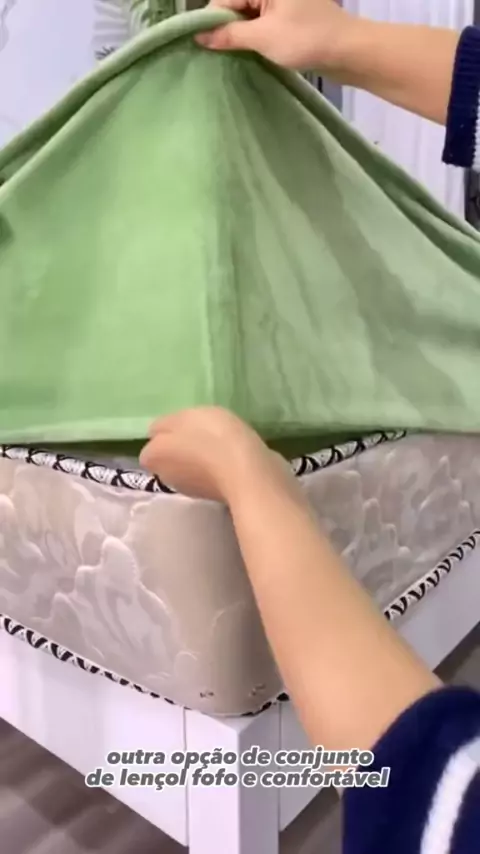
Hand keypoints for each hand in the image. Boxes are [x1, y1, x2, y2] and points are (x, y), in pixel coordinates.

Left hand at [140, 406, 291, 501]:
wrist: (248, 472)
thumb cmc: (211, 438)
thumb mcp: (183, 417)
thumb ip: (164, 424)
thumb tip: (158, 434)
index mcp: (153, 459)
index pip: (152, 448)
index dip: (166, 436)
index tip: (183, 428)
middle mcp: (166, 478)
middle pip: (170, 460)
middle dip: (181, 449)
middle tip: (202, 433)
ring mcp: (191, 490)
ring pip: (190, 469)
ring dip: (201, 459)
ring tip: (221, 443)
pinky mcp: (215, 495)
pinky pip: (212, 476)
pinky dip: (218, 468)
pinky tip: (233, 456)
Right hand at [196, 0, 353, 72]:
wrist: (348, 51)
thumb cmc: (306, 39)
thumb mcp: (263, 37)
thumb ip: (229, 34)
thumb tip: (200, 36)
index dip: (213, 21)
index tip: (204, 45)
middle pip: (236, 4)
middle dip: (227, 27)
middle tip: (221, 53)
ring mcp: (282, 0)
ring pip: (248, 14)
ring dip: (242, 34)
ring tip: (237, 54)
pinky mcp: (290, 13)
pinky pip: (262, 21)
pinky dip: (255, 36)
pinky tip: (253, 51)